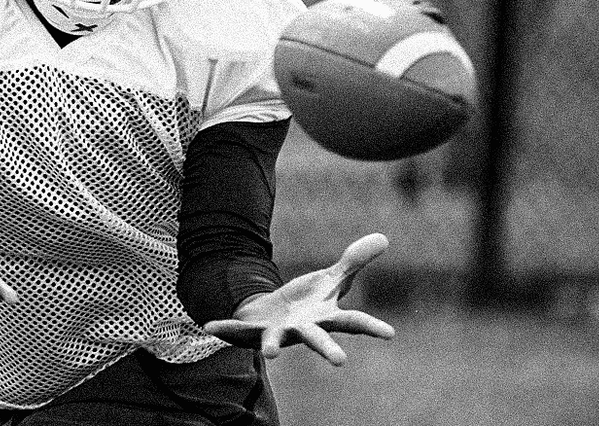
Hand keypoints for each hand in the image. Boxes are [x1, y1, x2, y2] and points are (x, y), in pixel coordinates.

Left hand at [203, 233, 394, 365]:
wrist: (274, 318)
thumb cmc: (307, 303)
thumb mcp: (330, 280)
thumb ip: (354, 262)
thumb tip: (384, 238)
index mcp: (324, 318)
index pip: (352, 322)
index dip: (371, 327)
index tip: (390, 333)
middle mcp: (303, 330)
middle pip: (318, 339)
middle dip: (327, 350)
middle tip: (341, 361)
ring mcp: (277, 332)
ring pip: (275, 341)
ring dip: (272, 345)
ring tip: (270, 352)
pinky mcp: (251, 331)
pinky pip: (235, 329)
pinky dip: (223, 328)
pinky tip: (208, 325)